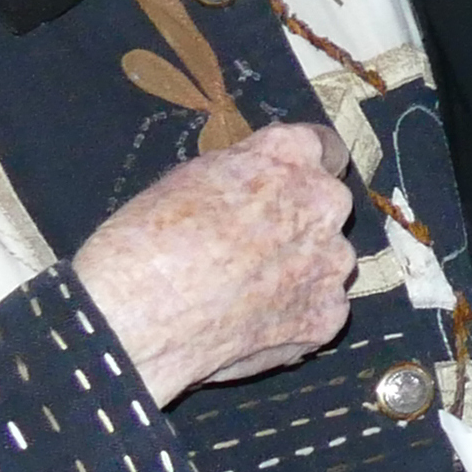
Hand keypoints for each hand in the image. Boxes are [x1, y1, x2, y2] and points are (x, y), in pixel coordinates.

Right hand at [78, 126, 355, 404]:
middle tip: (252, 248)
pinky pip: (320, 308)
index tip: (280, 187)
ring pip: (326, 261)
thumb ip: (243, 173)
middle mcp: (325, 202)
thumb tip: (257, 182)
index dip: (298, 171)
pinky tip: (253, 323)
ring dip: (299, 271)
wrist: (137, 316)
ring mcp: (333, 262)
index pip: (321, 147)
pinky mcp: (329, 314)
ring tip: (246, 294)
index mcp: (291, 155)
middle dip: (298, 223)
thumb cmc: (147, 239)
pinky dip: (296, 316)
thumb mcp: (190, 176)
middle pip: (325, 207)